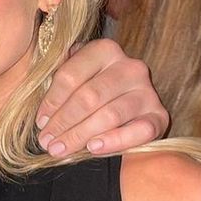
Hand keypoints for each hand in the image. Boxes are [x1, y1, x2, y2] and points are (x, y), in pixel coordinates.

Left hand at [35, 39, 167, 156]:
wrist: (132, 108)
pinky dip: (115, 140)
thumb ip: (60, 82)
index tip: (40, 122)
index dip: (52, 101)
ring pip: (110, 115)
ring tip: (60, 149)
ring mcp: (148, 91)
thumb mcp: (76, 78)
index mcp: (105, 50)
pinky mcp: (160, 116)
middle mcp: (130, 67)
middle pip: (89, 97)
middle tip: (46, 142)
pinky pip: (139, 130)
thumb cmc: (94, 92)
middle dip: (63, 122)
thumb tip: (41, 106)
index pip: (71, 75)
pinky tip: (93, 147)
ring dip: (80, 135)